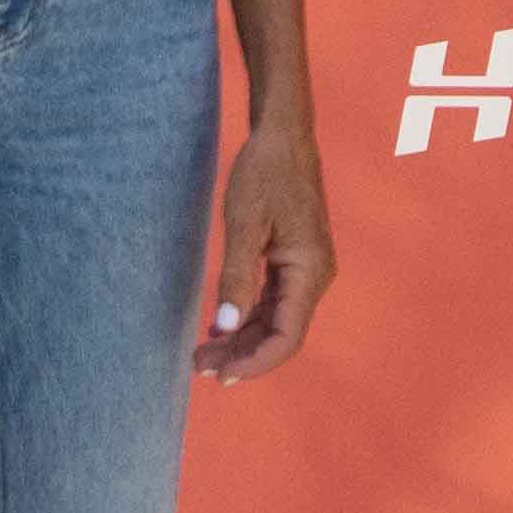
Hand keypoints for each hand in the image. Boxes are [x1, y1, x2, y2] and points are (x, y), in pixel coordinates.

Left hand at [198, 114, 333, 383]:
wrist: (283, 137)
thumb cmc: (264, 174)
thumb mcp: (243, 225)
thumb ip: (235, 279)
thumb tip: (224, 327)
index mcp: (309, 270)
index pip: (286, 337)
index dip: (254, 363)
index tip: (219, 375)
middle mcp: (315, 276)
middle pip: (280, 335)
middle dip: (241, 355)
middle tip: (197, 366)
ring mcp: (307, 270)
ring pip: (275, 322)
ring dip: (241, 340)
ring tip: (202, 354)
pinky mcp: (295, 263)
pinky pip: (273, 303)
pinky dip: (246, 318)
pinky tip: (219, 328)